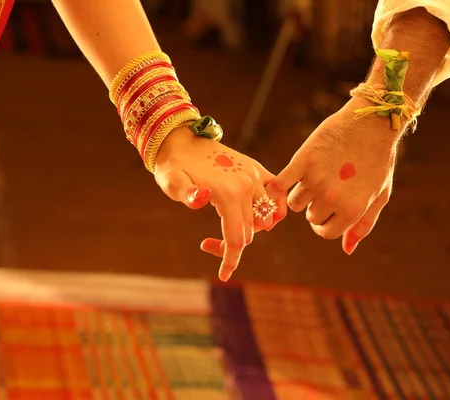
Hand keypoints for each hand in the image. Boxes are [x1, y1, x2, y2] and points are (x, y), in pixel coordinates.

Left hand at [154, 127, 277, 280]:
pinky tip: (262, 218)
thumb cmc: (173, 166)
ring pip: (264, 218)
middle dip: (231, 245)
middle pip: (249, 232)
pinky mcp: (256, 169)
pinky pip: (276, 195)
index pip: (237, 239)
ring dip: (249, 229)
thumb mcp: (172, 182)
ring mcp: (255, 176)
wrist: (181, 139)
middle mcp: (248, 185)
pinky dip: (274, 209)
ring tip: (225, 227)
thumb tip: (201, 199)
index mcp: (229, 193)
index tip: (224, 276)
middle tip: (206, 243)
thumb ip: (186, 193)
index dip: (230, 260)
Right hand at [267, 97, 401, 253]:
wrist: (370, 123)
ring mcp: (316, 179)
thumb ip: (363, 225)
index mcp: (352, 210)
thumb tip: (346, 250)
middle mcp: (332, 198)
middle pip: (311, 216)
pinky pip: (280, 185)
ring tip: (316, 177)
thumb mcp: (378, 195)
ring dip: (302, 193)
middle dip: (317, 206)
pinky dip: (279, 187)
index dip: (326, 224)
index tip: (328, 212)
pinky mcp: (302, 161)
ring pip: (295, 202)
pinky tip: (283, 182)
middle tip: (327, 187)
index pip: (326, 232)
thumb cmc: (378, 160)